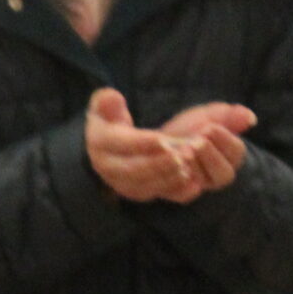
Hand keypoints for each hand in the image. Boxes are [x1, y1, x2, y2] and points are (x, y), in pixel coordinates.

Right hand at [87, 89, 208, 204]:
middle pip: (133, 170)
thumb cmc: (109, 119)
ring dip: (168, 178)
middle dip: (159, 164)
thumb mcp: (104, 105)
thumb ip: (107, 100)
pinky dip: (174, 191)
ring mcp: (120, 183)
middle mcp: (106, 167)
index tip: (164, 140)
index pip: (120, 144)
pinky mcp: (135, 192)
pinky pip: (155, 195)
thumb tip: (112, 98)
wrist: (106, 144)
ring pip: (144, 186)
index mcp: (99, 142)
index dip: (142, 143)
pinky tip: (193, 183)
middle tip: (182, 156)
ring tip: (188, 166)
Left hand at [157, 101, 255, 193]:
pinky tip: (171, 163)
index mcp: (230, 156)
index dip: (224, 139)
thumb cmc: (190, 129)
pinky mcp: (178, 193)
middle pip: (224, 173)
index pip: (236, 151)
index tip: (209, 128)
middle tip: (196, 141)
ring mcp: (199, 185)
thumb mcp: (208, 117)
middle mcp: (217, 174)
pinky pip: (182, 194)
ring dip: (194, 165)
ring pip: (204, 182)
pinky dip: (177, 181)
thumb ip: (228, 116)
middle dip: (210, 154)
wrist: (161, 143)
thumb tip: (251, 118)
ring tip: (183, 149)